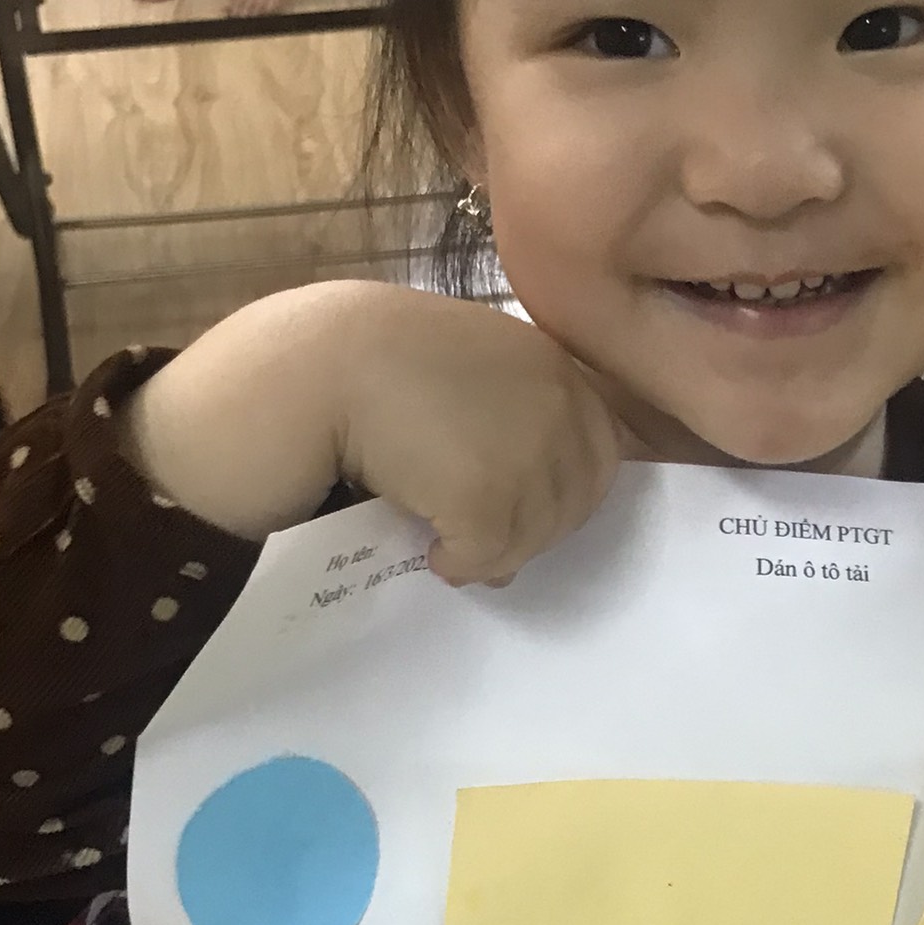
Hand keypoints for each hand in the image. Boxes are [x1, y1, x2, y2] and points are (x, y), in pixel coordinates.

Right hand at [336, 297, 625, 587]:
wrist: (322, 363)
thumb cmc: (382, 360)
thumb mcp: (470, 368)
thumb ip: (511, 426)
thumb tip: (525, 511)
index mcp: (558, 370)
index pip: (601, 454)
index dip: (566, 492)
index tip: (522, 503)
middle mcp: (558, 409)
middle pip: (574, 504)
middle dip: (533, 530)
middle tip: (484, 535)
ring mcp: (527, 455)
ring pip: (533, 538)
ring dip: (495, 551)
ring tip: (450, 541)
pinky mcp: (487, 498)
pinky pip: (489, 556)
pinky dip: (461, 564)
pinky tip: (433, 551)